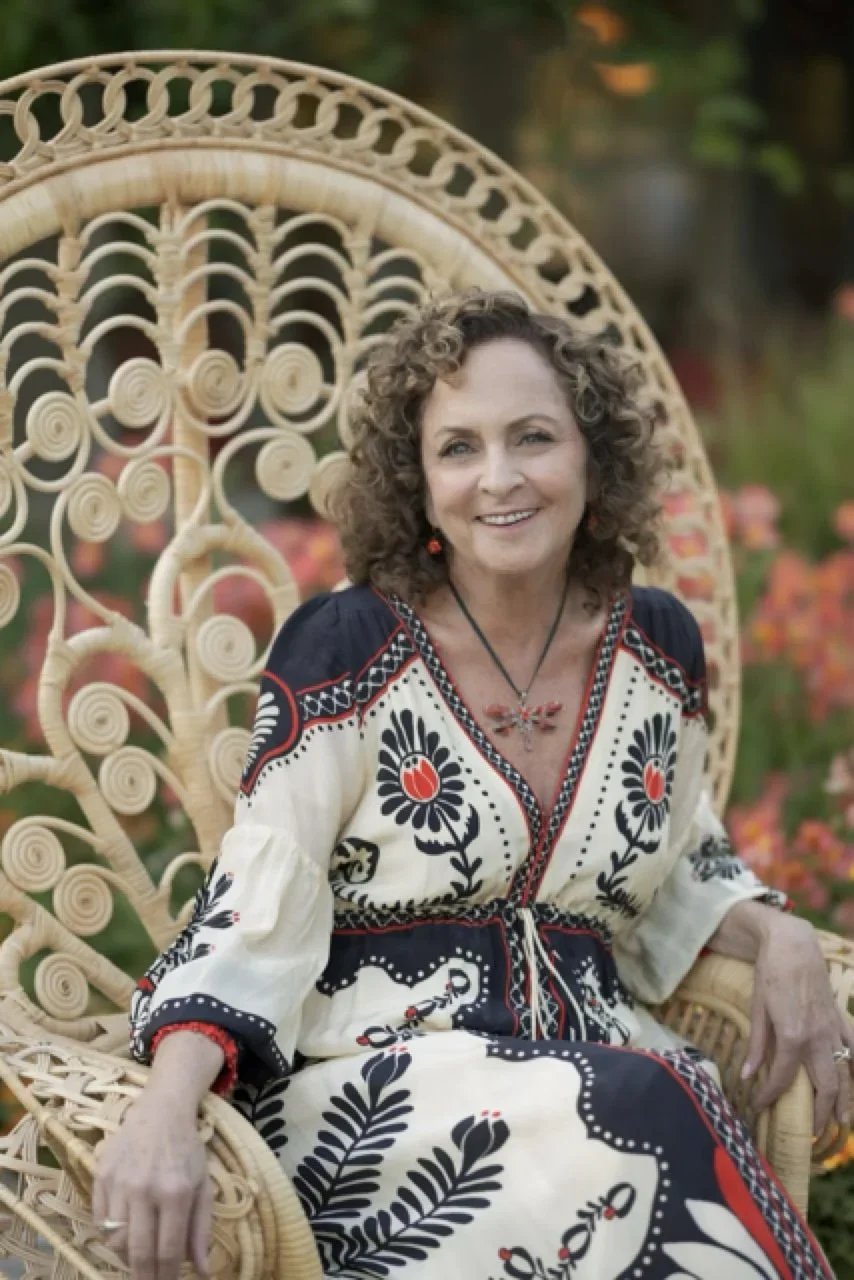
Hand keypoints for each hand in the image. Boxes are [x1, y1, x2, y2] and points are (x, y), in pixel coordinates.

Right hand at [92, 1089, 212, 1279]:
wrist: (160, 1111)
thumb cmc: (187, 1150)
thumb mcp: (203, 1185)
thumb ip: (201, 1230)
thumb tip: (203, 1272)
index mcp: (176, 1193)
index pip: (168, 1250)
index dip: (167, 1276)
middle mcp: (145, 1189)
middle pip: (138, 1252)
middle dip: (144, 1277)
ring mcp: (119, 1183)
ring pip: (115, 1240)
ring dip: (126, 1257)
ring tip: (138, 1259)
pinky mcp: (101, 1176)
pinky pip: (100, 1222)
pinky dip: (111, 1235)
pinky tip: (124, 1233)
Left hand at [742, 916, 853, 1134]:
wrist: (793, 945)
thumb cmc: (770, 974)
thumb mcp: (757, 1009)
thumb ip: (757, 1046)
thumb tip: (747, 1076)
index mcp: (792, 1036)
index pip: (781, 1078)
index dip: (768, 1097)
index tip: (758, 1107)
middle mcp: (817, 1038)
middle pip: (825, 1087)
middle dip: (818, 1114)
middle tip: (810, 1133)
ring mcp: (833, 1030)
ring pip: (847, 1074)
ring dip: (846, 1101)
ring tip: (841, 1124)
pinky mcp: (841, 1019)